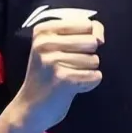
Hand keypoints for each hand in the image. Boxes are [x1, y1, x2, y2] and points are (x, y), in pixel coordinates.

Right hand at [13, 17, 104, 131]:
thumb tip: (100, 38)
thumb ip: (85, 32)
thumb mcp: (59, 46)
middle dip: (87, 56)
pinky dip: (88, 84)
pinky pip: (95, 76)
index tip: (70, 51)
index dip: (87, 38)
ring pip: (95, 60)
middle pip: (92, 41)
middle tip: (68, 67)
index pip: (86, 24)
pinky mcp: (63, 79)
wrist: (31, 108)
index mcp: (43, 30)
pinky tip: (71, 88)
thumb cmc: (49, 74)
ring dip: (86, 72)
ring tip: (67, 78)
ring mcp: (53, 61)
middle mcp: (45, 43)